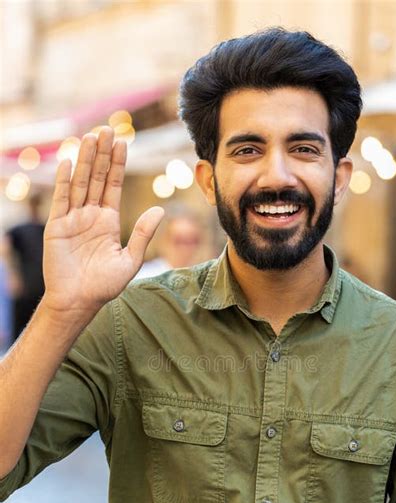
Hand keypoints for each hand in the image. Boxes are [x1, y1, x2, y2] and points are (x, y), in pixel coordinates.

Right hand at [43, 127, 163, 316]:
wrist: (78, 302)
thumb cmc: (104, 286)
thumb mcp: (130, 260)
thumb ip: (144, 234)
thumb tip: (159, 209)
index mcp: (108, 222)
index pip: (113, 186)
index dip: (117, 164)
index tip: (122, 142)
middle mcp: (90, 216)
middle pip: (96, 178)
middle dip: (102, 154)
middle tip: (106, 129)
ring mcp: (73, 219)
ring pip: (80, 183)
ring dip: (85, 160)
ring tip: (90, 137)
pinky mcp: (57, 227)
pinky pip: (61, 199)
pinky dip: (65, 181)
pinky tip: (69, 162)